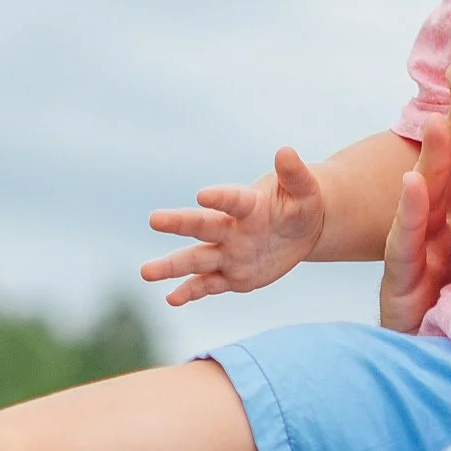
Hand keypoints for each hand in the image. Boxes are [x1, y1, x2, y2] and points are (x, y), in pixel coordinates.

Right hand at [143, 149, 325, 304]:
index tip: (203, 195)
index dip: (220, 197)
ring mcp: (228, 253)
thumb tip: (286, 152)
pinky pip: (207, 284)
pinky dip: (190, 291)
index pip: (233, 200)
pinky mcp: (231, 276)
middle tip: (154, 219)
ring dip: (172, 266)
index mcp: (248, 205)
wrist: (301, 230)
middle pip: (202, 226)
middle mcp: (231, 228)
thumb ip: (295, 174)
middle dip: (179, 224)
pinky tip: (171, 299)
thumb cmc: (300, 204)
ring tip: (146, 272)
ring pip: (196, 259)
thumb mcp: (305, 191)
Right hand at [379, 64, 450, 333]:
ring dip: (431, 160)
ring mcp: (420, 251)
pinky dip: (409, 214)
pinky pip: (406, 244)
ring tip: (437, 123)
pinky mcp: (402, 283)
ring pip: (426, 197)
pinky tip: (412, 185)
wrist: (437, 365)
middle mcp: (441, 226)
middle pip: (449, 166)